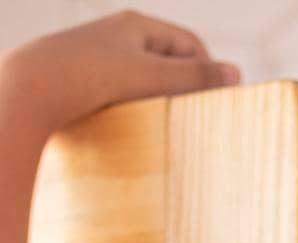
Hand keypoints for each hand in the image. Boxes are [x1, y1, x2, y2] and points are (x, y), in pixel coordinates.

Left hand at [0, 10, 240, 140]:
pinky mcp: (86, 86)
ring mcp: (101, 62)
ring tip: (169, 129)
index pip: (190, 45)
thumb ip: (193, 79)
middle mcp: (118, 38)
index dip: (208, 72)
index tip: (218, 103)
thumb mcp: (148, 77)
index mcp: (136, 25)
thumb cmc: (89, 78)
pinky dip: (138, 112)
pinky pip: (125, 98)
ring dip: (162, 104)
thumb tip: (237, 75)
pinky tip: (137, 131)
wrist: (29, 91)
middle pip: (169, 64)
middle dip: (186, 90)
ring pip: (146, 83)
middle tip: (197, 121)